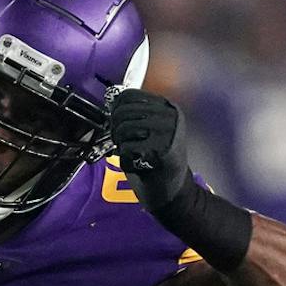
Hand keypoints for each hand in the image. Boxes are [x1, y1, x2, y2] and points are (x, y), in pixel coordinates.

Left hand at [106, 89, 193, 212]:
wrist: (173, 190)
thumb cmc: (158, 161)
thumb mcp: (152, 131)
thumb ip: (137, 115)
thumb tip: (113, 103)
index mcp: (168, 108)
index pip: (129, 95)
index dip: (116, 110)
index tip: (119, 123)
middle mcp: (170, 117)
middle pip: (123, 112)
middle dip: (116, 130)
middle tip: (123, 143)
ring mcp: (167, 133)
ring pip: (123, 129)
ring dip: (120, 145)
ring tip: (133, 154)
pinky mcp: (160, 151)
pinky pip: (126, 149)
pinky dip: (126, 161)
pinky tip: (139, 165)